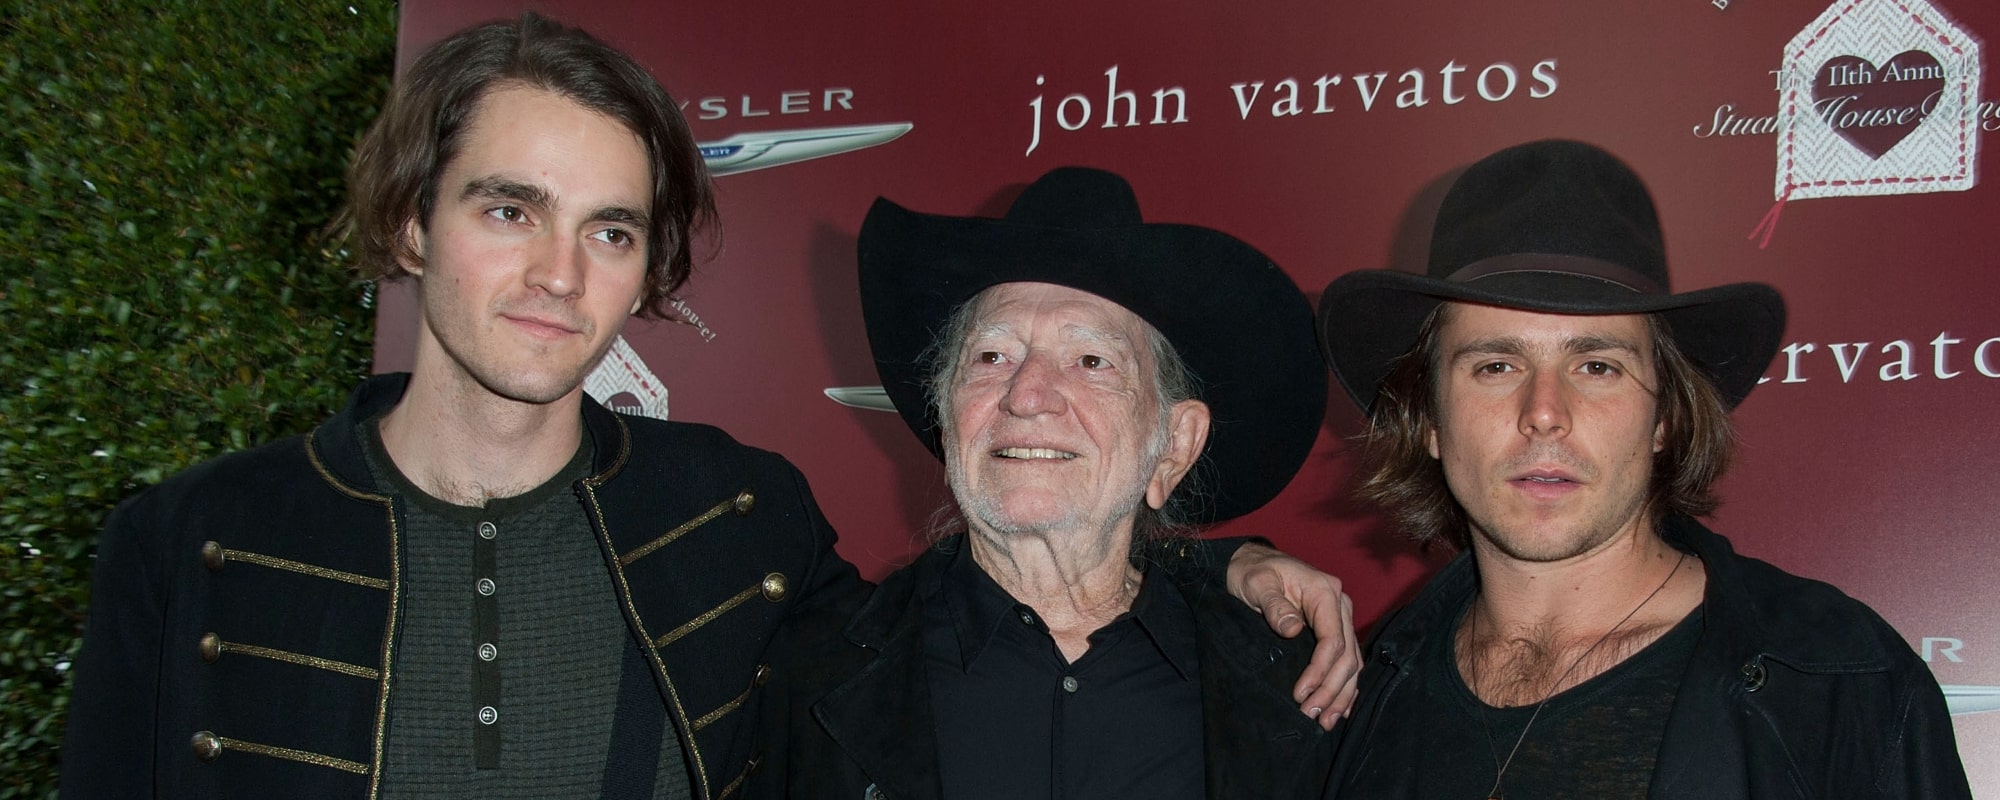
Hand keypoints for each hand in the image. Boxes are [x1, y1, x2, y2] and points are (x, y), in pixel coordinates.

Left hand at [1226, 542, 1359, 729]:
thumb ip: (1274, 606)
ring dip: (1341, 694)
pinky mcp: (1333, 628)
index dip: (1319, 671)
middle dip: (1331, 690)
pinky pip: (1347, 660)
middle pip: (1347, 656)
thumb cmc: (1252, 572)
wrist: (1250, 562)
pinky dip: (1345, 685)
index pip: (1332, 640)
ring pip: (1352, 662)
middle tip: (1312, 715)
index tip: (1301, 694)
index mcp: (1325, 592)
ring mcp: (1339, 617)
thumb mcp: (1257, 584)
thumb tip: (1292, 630)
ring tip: (1326, 721)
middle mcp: (1339, 604)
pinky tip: (1342, 708)